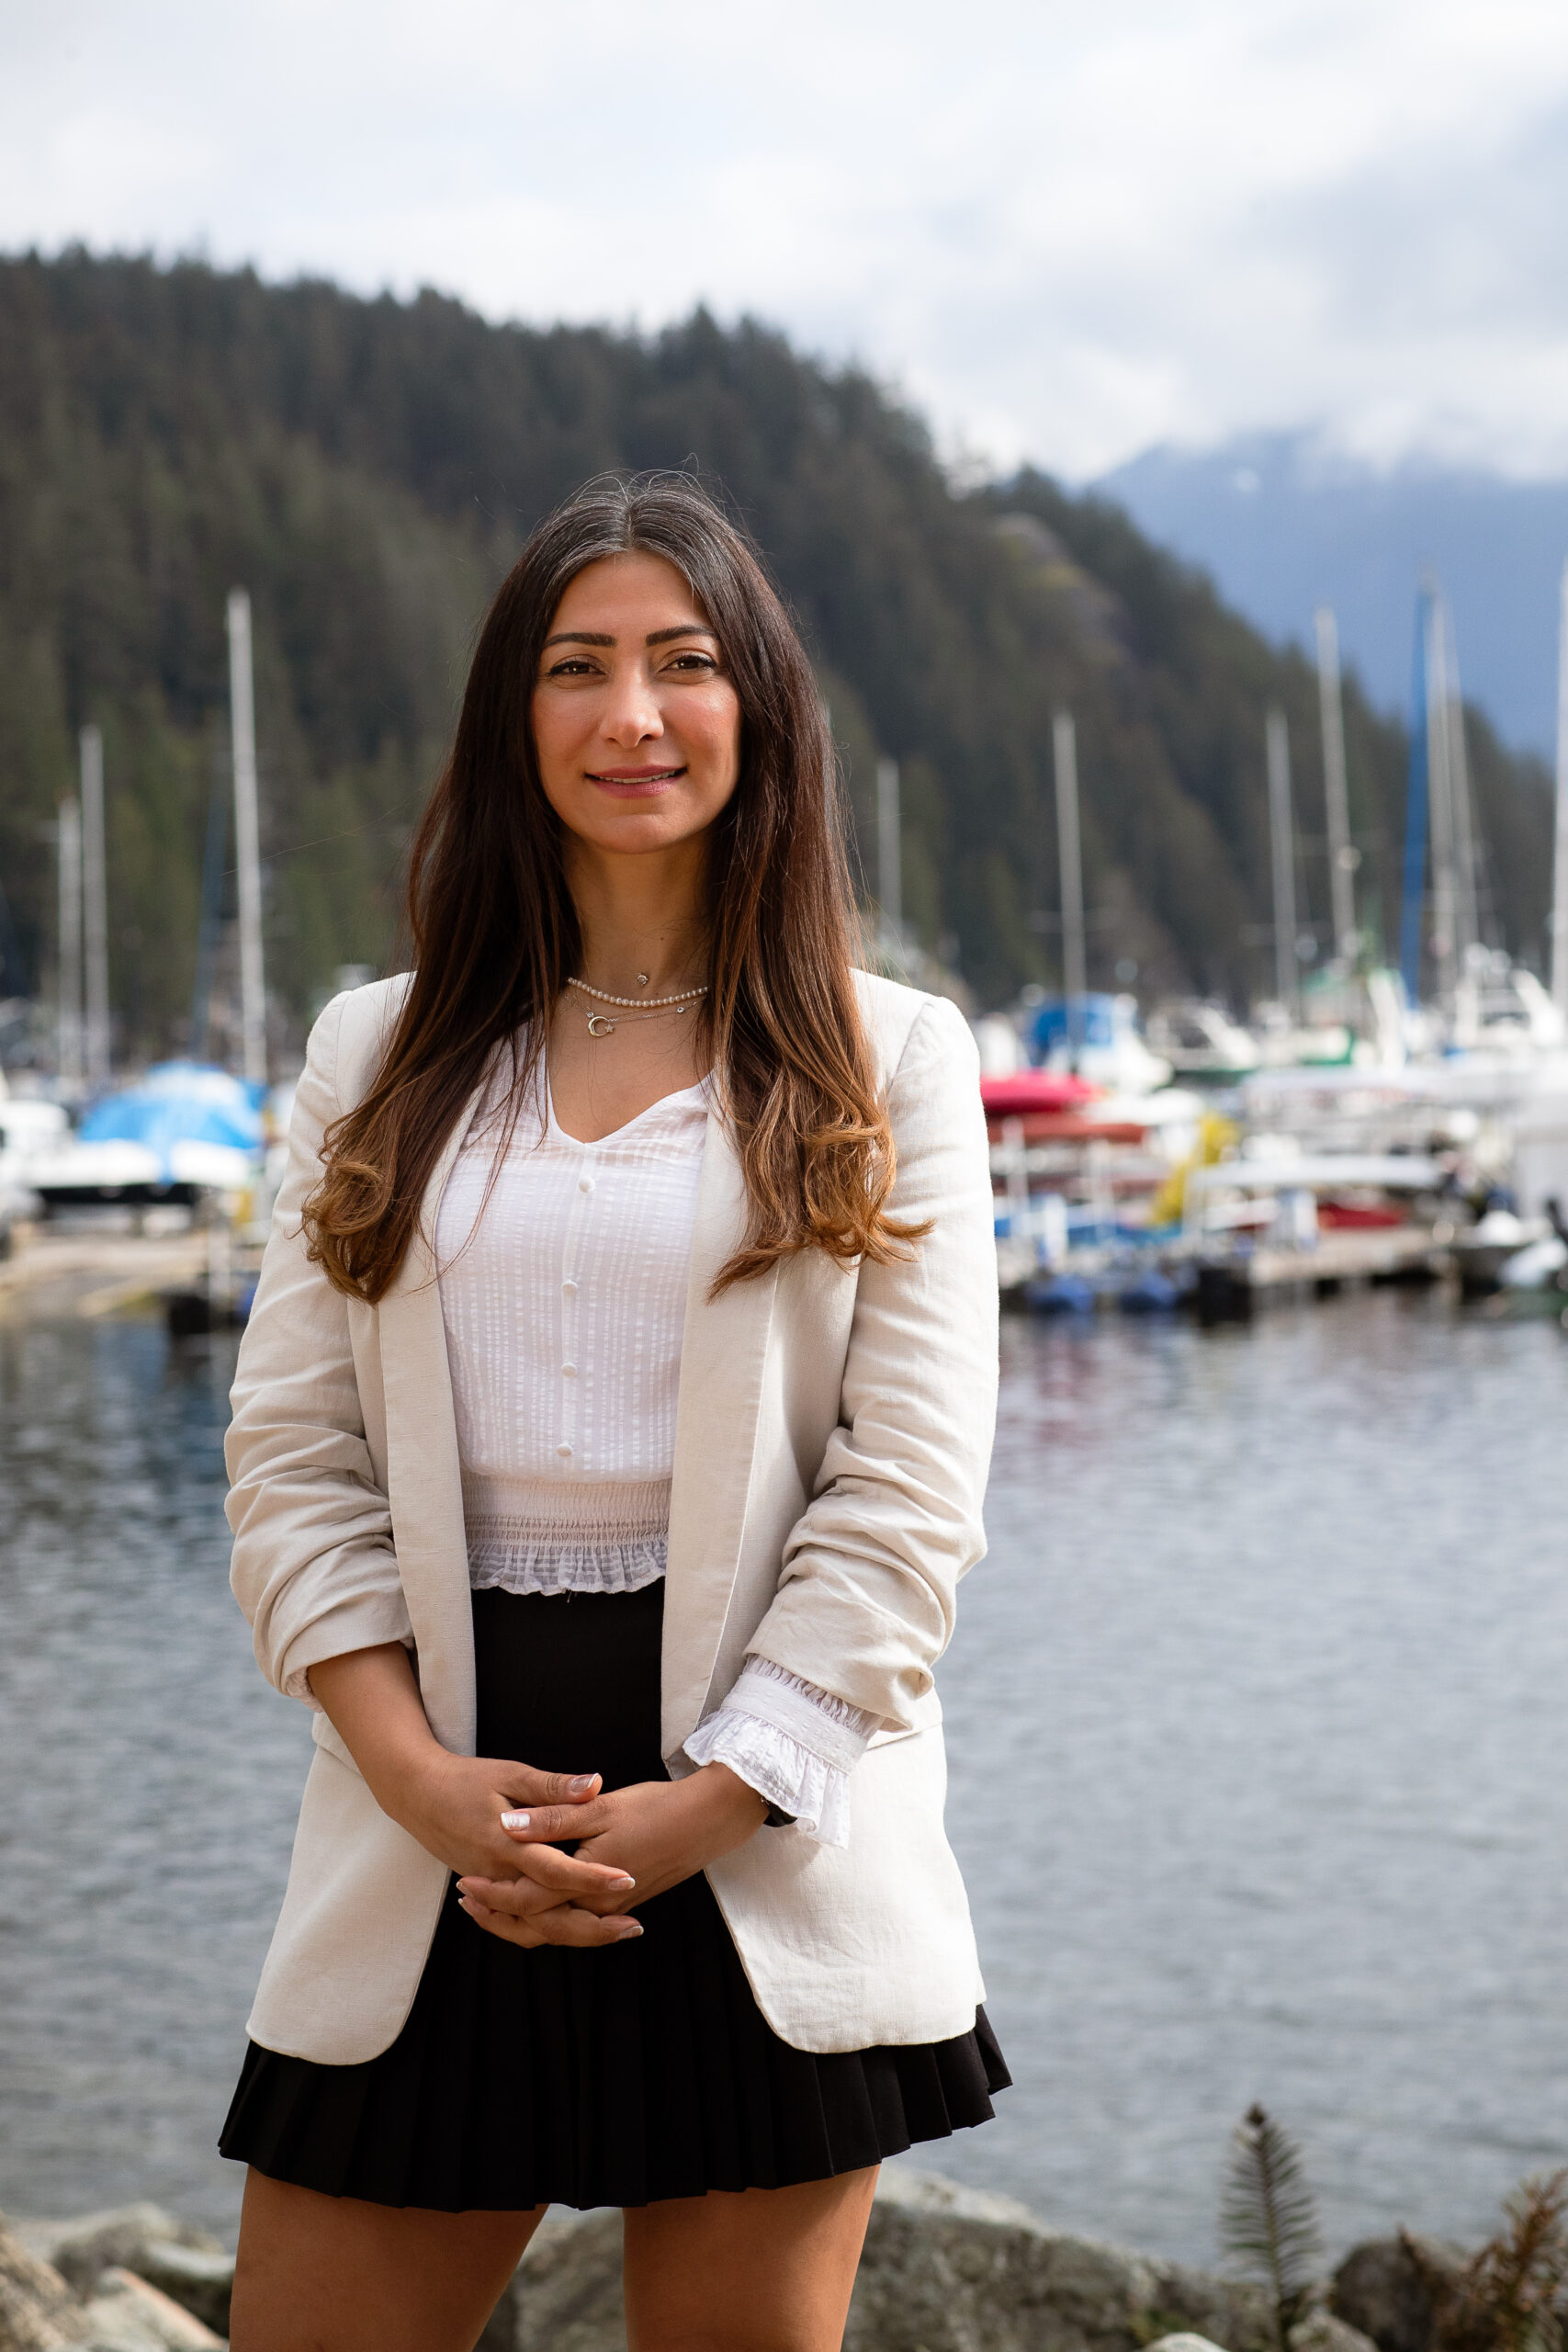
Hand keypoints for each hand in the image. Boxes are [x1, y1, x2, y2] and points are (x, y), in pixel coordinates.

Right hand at [306, 1645, 640, 1949]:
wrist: (417, 1795)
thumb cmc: (466, 1780)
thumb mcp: (511, 1775)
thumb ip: (553, 1786)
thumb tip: (595, 1784)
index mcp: (506, 1844)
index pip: (555, 1870)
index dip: (592, 1877)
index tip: (627, 1878)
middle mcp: (497, 1875)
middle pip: (548, 1914)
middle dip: (592, 1925)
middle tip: (633, 1927)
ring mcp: (490, 1888)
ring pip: (533, 1926)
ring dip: (575, 1932)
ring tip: (615, 1931)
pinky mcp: (487, 1890)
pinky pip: (519, 1921)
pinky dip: (548, 1928)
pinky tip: (578, 1924)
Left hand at [457, 1764, 766, 1946]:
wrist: (707, 1822)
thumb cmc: (655, 1809)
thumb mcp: (600, 1807)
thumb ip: (552, 1819)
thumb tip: (507, 1825)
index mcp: (588, 1883)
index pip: (528, 1900)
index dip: (494, 1893)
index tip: (466, 1880)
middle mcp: (598, 1907)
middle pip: (538, 1927)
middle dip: (499, 1917)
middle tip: (467, 1901)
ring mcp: (612, 1910)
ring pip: (556, 1930)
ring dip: (521, 1922)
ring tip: (490, 1907)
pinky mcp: (621, 1904)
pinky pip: (575, 1923)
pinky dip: (548, 1918)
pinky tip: (536, 1903)